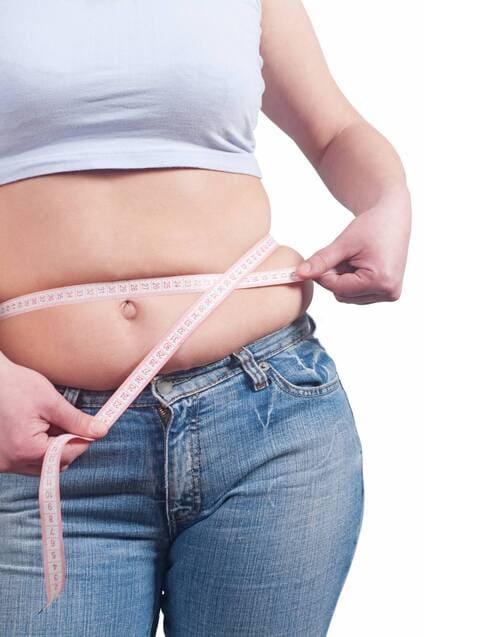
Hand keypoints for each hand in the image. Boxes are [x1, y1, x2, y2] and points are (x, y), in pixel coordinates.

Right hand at [0, 359, 107, 475]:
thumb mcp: (51, 401)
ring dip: (52, 447)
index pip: (68, 455)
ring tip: (49, 422)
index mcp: (26, 450)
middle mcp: (11, 463)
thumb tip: (101, 431)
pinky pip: (26, 461)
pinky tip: (37, 427)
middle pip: (55, 463)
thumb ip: (76, 420)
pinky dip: (37, 448)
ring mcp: (3, 463)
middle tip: (70, 422)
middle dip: (68, 445)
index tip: (94, 427)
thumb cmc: (16, 385)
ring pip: (41, 464)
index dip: (84, 440)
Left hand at [294, 194, 410, 303]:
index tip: (319, 259)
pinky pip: (357, 294)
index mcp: (380, 281)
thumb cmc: (371, 226)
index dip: (323, 274)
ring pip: (348, 297)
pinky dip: (352, 281)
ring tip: (354, 258)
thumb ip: (320, 261)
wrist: (393, 218)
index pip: (337, 288)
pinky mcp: (387, 292)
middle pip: (342, 295)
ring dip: (343, 279)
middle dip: (335, 277)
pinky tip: (360, 264)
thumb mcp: (343, 244)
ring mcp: (389, 294)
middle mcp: (388, 292)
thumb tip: (298, 275)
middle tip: (342, 255)